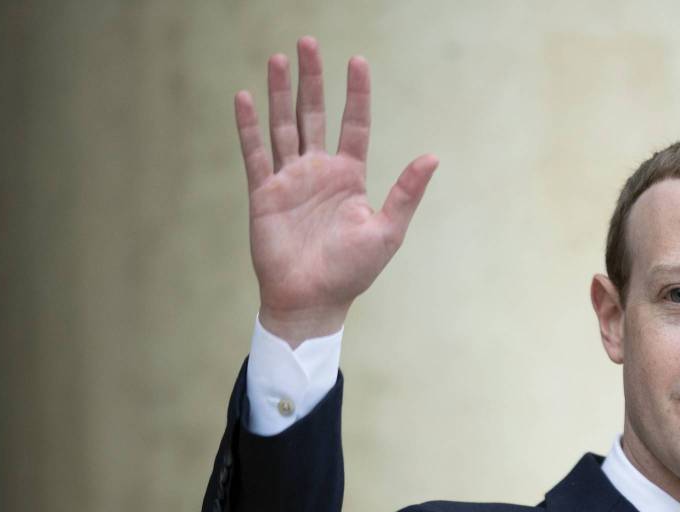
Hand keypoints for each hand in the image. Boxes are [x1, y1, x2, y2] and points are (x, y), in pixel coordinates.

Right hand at [234, 37, 436, 346]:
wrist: (313, 300)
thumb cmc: (352, 272)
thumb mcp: (387, 230)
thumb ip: (406, 192)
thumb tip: (433, 157)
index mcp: (350, 177)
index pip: (354, 124)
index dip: (356, 94)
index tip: (357, 60)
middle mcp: (319, 172)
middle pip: (314, 114)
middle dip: (311, 80)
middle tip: (307, 43)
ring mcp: (290, 180)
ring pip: (283, 125)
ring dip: (279, 93)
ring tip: (278, 58)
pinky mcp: (264, 193)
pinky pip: (256, 153)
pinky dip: (249, 126)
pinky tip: (246, 97)